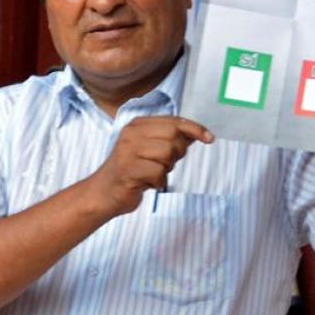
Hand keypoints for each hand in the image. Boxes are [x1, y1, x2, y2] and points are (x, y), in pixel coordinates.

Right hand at [87, 116, 213, 215]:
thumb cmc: (132, 171)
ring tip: (153, 173)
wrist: (104, 193)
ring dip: (166, 168)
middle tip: (166, 163)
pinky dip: (158, 182)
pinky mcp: (127, 169)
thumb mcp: (150, 149)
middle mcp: (131, 134)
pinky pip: (158, 173)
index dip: (195, 128)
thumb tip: (198, 133)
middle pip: (173, 137)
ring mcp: (127, 151)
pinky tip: (147, 183)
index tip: (210, 138)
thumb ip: (170, 139)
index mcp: (137, 124)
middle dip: (177, 153)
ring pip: (167, 154)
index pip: (174, 121)